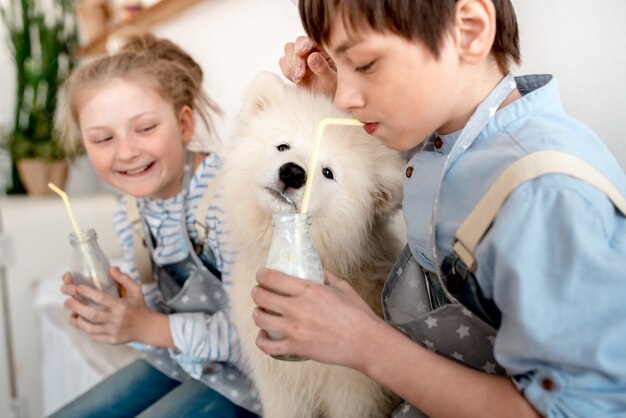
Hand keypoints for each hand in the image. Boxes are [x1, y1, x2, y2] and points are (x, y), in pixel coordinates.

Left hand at [62, 267, 165, 344]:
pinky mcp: (110, 340)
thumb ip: (124, 279)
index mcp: (121, 305)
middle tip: (67, 301)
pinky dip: (86, 329)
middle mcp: (115, 319)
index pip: (101, 298)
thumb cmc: (139, 307)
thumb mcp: (136, 290)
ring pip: (88, 327)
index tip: (78, 288)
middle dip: (75, 307)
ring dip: (77, 320)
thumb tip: (112, 269)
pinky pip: (93, 336)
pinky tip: (83, 323)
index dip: (87, 292)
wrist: (147, 328)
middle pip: (90, 314)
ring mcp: (112, 331)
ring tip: (72, 313)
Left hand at [251, 268, 384, 368]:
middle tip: (259, 292)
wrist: (365, 342)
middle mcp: (296, 308)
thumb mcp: (342, 286)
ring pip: (260, 319)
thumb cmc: (357, 314)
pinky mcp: (296, 348)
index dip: (262, 275)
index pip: (273, 278)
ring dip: (257, 314)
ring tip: (261, 312)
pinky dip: (261, 340)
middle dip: (256, 292)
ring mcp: (294, 329)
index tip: (261, 275)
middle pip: (261, 297)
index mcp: (308, 290)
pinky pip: (268, 346)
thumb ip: (327, 275)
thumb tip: (317, 268)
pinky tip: (263, 335)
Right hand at [279, 36, 336, 95]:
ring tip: (299, 79)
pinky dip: (288, 72)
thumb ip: (323, 68)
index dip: (302, 44)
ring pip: (287, 53)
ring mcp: (299, 58)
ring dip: (290, 66)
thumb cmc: (333, 88)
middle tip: (300, 74)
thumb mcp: (331, 80)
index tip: (300, 53)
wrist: (328, 98)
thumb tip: (312, 57)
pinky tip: (297, 80)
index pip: (308, 40)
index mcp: (321, 48)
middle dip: (295, 59)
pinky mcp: (292, 67)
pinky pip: (284, 64)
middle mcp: (309, 50)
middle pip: (294, 45)